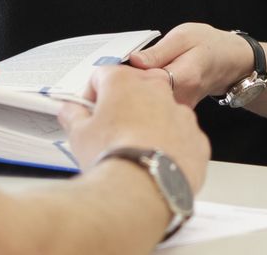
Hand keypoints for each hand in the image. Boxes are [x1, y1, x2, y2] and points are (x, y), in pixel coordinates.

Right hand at [58, 65, 210, 190]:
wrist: (142, 189)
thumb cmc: (112, 158)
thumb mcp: (78, 134)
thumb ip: (73, 116)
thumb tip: (69, 111)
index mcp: (124, 82)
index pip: (102, 75)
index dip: (92, 94)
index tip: (89, 111)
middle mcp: (156, 90)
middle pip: (136, 90)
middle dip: (124, 106)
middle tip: (112, 131)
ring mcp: (180, 113)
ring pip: (162, 113)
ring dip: (150, 125)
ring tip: (135, 151)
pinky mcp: (197, 138)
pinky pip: (181, 137)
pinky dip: (171, 146)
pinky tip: (156, 162)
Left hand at [126, 23, 251, 105]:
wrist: (230, 61)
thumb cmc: (209, 45)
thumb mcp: (183, 37)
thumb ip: (158, 51)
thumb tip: (134, 60)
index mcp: (184, 77)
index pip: (145, 84)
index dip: (127, 77)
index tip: (117, 67)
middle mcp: (183, 98)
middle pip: (145, 98)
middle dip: (128, 87)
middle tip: (123, 71)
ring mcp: (181, 109)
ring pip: (148, 105)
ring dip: (136, 93)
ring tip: (136, 77)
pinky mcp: (178, 112)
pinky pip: (155, 108)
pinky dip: (145, 97)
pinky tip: (147, 85)